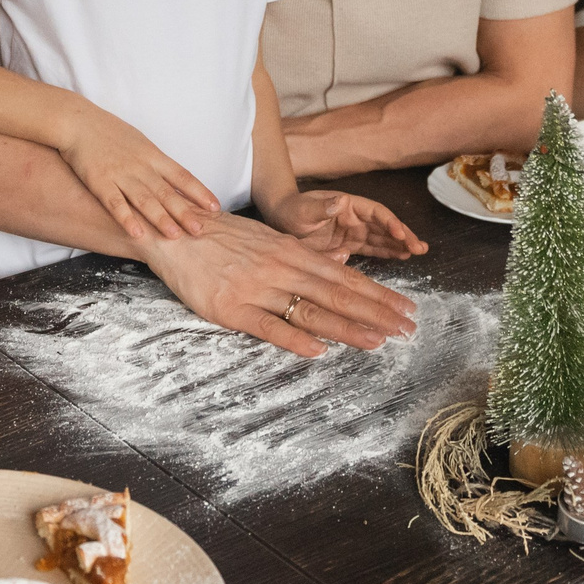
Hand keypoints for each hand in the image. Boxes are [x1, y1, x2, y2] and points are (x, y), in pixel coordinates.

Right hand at [57, 103, 219, 241]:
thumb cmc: (110, 132)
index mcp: (153, 156)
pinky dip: (127, 218)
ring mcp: (120, 175)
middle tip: (201, 229)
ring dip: (160, 218)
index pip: (182, 175)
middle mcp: (140, 167)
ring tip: (175, 236)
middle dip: (184, 212)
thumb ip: (156, 162)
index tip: (215, 206)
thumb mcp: (140, 143)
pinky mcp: (100, 183)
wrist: (79, 122)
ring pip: (144, 200)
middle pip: (166, 192)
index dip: (199, 192)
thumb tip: (175, 178)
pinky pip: (115, 204)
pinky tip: (137, 233)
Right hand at [140, 212, 418, 357]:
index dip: (378, 294)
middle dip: (376, 312)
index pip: (346, 277)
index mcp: (293, 252)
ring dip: (348, 328)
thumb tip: (343, 265)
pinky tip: (318, 351)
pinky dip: (295, 340)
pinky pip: (268, 327)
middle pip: (338, 294)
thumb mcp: (268, 238)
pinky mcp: (231, 308)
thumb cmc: (223, 237)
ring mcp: (257, 288)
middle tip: (408, 329)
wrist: (175, 232)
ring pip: (310, 311)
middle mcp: (282, 268)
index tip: (406, 309)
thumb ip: (303, 256)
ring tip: (378, 341)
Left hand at [259, 189, 428, 261]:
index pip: (375, 213)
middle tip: (420, 247)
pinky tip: (402, 258)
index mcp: (347, 205)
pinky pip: (372, 248)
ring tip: (418, 252)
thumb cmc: (290, 211)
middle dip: (403, 235)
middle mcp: (355, 217)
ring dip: (400, 244)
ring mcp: (353, 231)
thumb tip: (342, 200)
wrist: (279, 220)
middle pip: (385, 225)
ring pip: (383, 237)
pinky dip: (387, 252)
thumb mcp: (303, 209)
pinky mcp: (349, 244)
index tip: (401, 233)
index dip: (390, 222)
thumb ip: (321, 207)